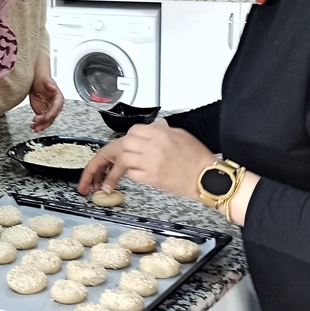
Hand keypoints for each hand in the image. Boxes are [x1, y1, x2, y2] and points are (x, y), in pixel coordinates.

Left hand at [29, 74, 63, 131]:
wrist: (36, 82)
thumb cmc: (43, 80)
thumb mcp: (46, 80)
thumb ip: (49, 84)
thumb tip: (53, 88)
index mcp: (58, 98)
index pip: (56, 108)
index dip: (51, 113)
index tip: (45, 117)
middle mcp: (55, 106)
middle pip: (52, 116)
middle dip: (45, 122)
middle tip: (37, 123)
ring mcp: (48, 110)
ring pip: (47, 121)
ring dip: (41, 126)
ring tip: (35, 128)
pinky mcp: (42, 113)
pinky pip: (42, 121)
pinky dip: (38, 125)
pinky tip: (33, 126)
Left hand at [78, 122, 215, 199]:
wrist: (207, 177)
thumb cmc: (197, 157)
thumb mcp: (179, 135)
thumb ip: (160, 131)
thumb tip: (150, 129)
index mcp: (159, 133)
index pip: (132, 132)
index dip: (125, 139)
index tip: (123, 146)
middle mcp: (153, 146)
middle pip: (122, 145)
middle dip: (109, 154)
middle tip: (101, 164)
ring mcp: (151, 161)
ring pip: (122, 160)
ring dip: (112, 169)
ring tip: (102, 181)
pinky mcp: (152, 177)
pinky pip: (132, 174)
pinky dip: (128, 176)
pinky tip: (125, 180)